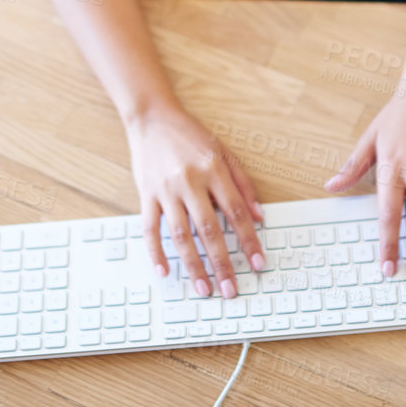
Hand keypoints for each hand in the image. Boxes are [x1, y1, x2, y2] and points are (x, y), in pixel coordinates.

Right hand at [125, 102, 264, 297]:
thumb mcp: (224, 152)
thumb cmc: (189, 135)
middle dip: (222, 263)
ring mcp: (166, 190)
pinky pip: (150, 229)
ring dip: (193, 266)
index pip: (236, 213)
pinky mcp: (146, 195)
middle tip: (231, 289)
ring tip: (203, 288)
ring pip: (181, 235)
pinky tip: (165, 271)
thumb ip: (243, 184)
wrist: (152, 117)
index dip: (249, 240)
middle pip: (209, 230)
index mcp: (213, 170)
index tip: (258, 263)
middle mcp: (190, 181)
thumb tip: (260, 216)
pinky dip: (156, 252)